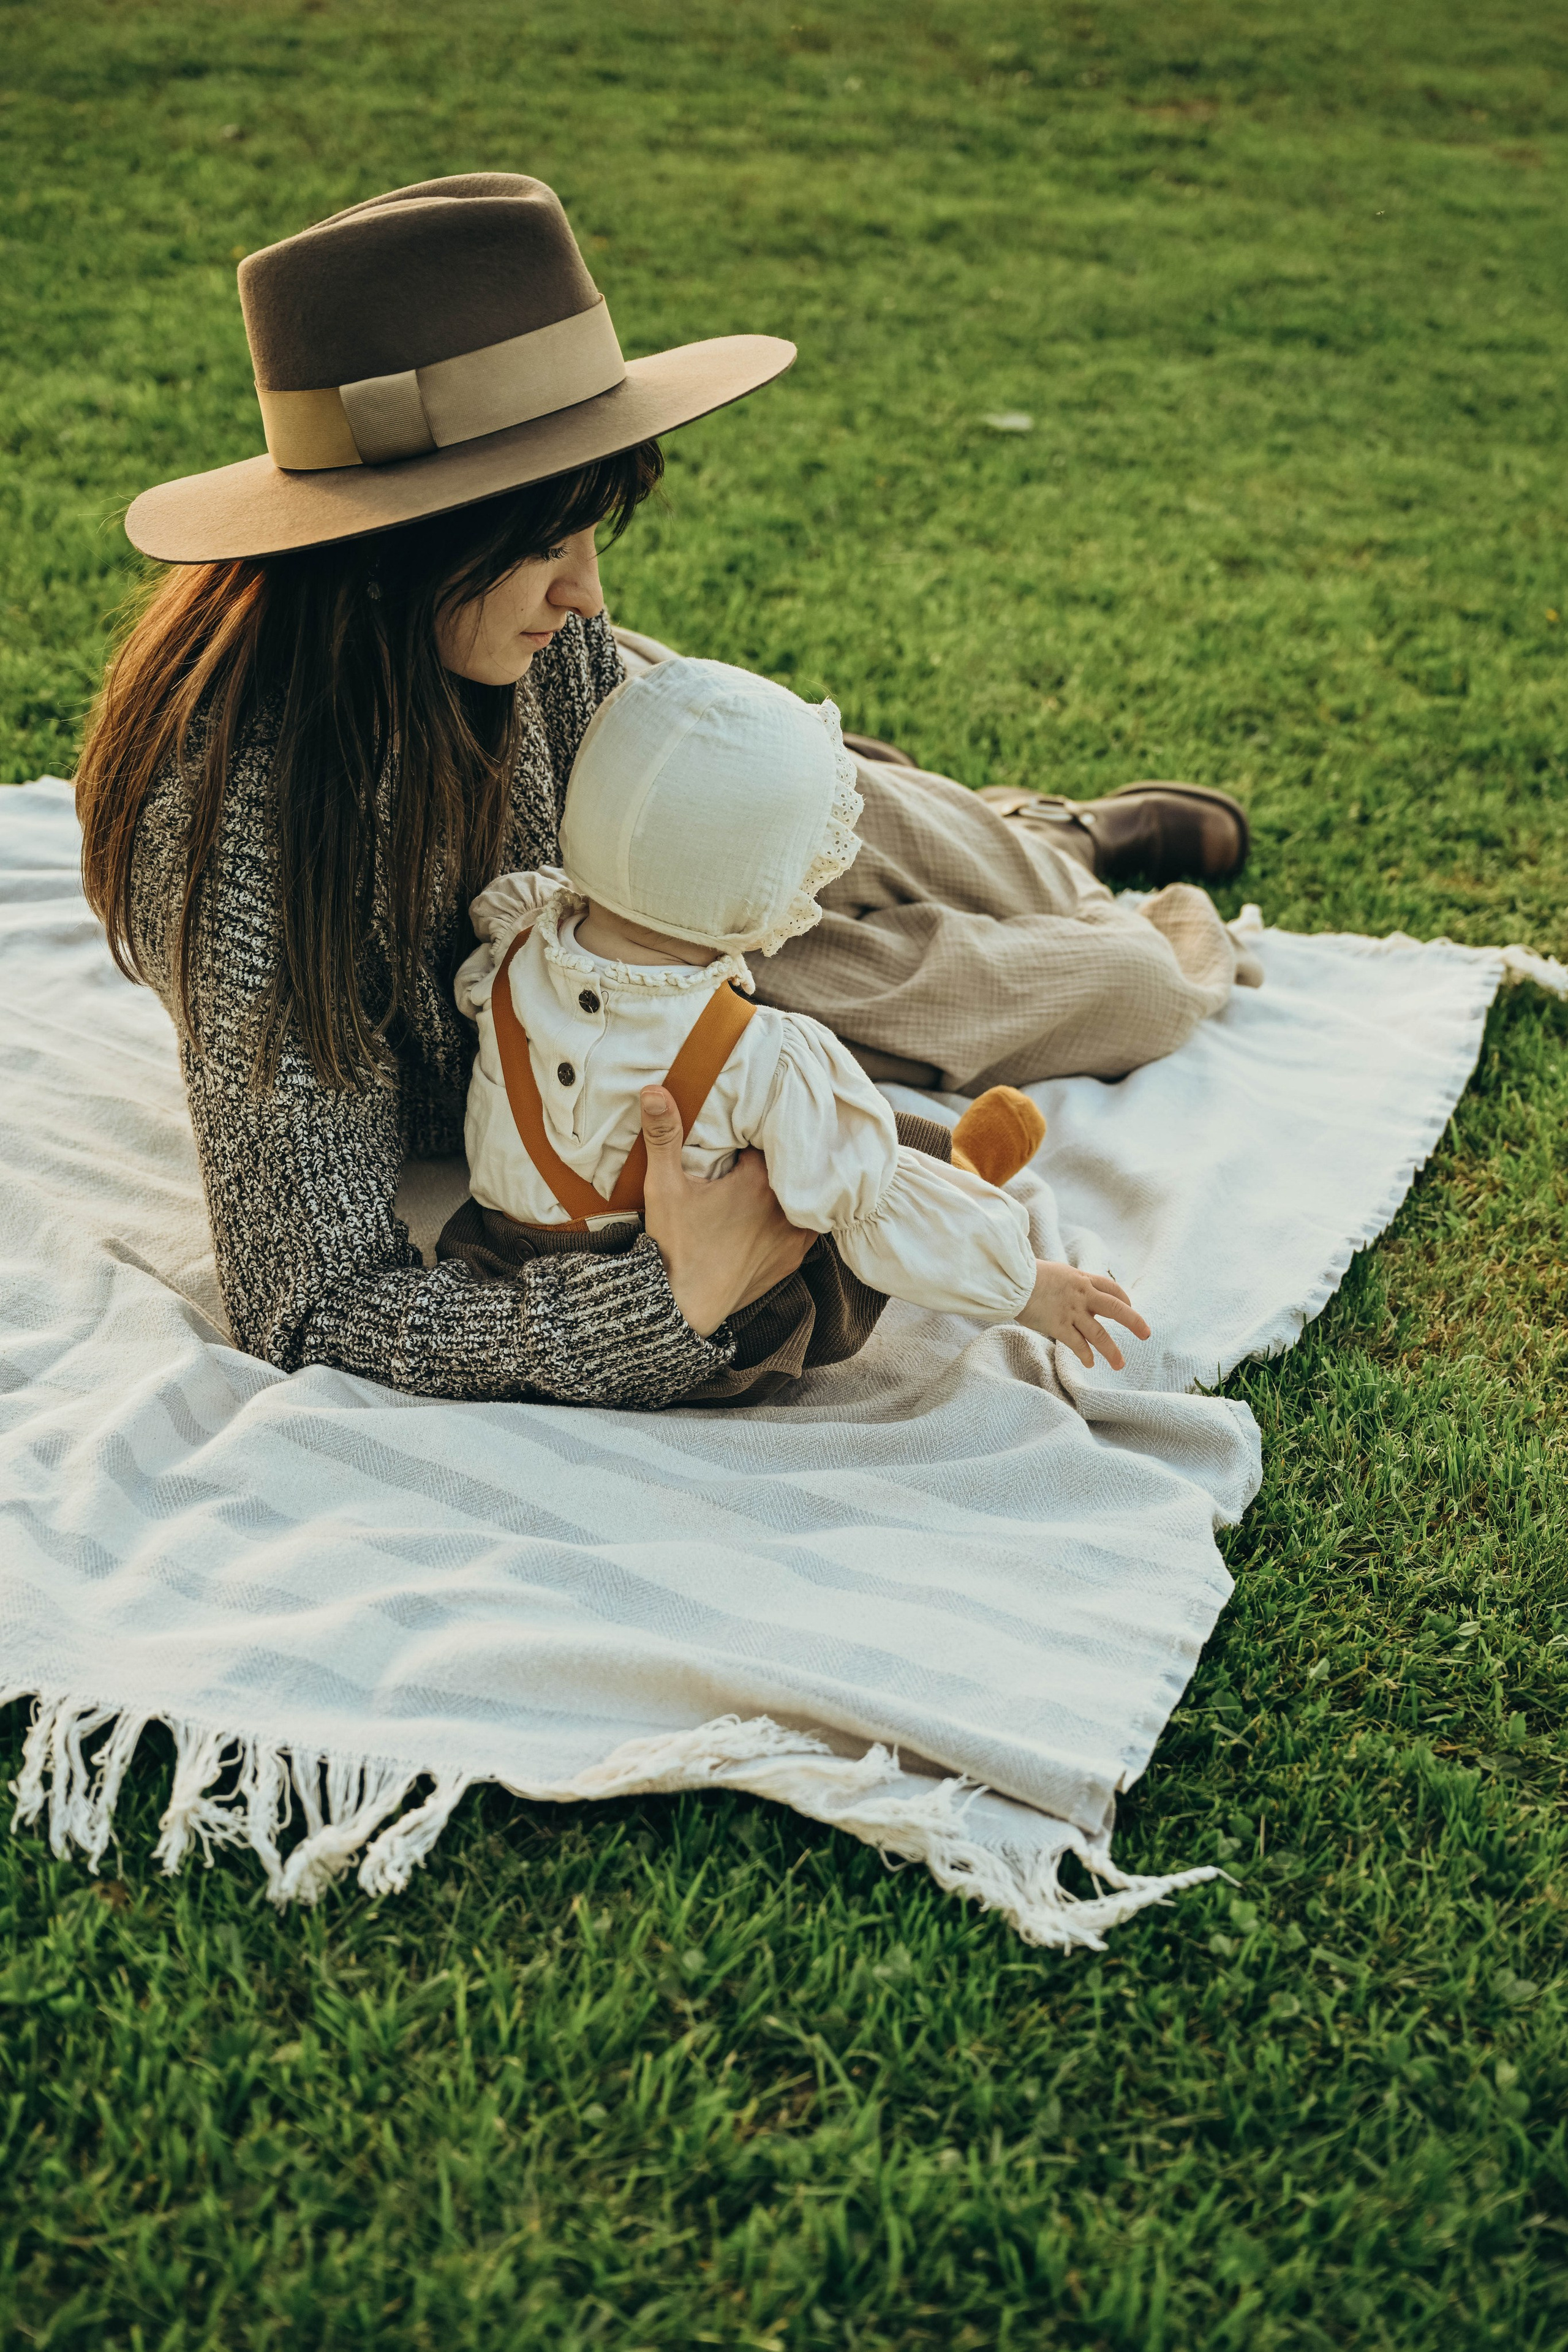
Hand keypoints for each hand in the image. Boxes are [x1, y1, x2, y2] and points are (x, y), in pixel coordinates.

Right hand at [639, 1085, 811, 1336]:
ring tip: (770, 1181)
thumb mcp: (663, 1186)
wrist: (682, 1310)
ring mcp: (794, 1237)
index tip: (743, 1130)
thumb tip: (655, 1089)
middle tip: (754, 1152)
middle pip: (790, 1167)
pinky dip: (795, 1217)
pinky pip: (805, 1227)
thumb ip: (664, 1135)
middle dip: (775, 1158)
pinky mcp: (792, 1261)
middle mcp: (786, 1208)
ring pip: (802, 1197)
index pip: (770, 1139)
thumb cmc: (674, 1245)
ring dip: (789, 1189)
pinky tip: (777, 1214)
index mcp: (760, 1181)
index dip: (756, 1132)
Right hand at [1016, 1259, 1151, 1370]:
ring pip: (1100, 1334)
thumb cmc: (1028, 1274)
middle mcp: (1082, 1295)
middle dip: (1134, 1322)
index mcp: (1083, 1279)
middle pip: (1116, 1308)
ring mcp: (1071, 1311)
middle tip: (1146, 1334)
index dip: (1125, 1299)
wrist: (1011, 1279)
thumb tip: (1074, 1289)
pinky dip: (1085, 1355)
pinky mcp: (1057, 1325)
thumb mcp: (1058, 1272)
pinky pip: (1077, 1344)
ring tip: (1120, 1364)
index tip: (1129, 1307)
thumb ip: (1071, 1283)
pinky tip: (1089, 1363)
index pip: (1112, 1288)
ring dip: (1112, 1351)